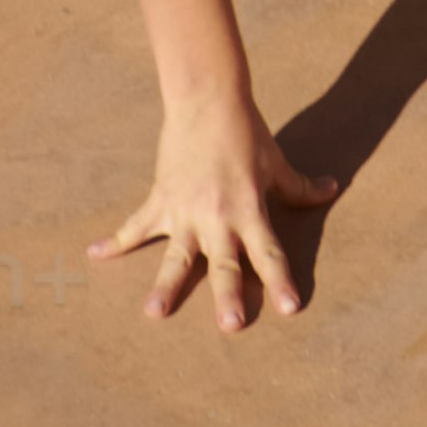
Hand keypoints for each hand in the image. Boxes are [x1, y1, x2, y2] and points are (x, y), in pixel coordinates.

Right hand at [97, 100, 335, 334]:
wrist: (209, 99)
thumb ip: (300, 186)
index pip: (270, 252)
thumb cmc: (247, 133)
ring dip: (165, 284)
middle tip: (230, 327)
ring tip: (154, 313)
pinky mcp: (161, 200)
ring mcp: (186, 211)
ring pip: (176, 256)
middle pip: (225, 263)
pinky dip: (113, 242)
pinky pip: (135, 226)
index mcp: (249, 209)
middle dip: (227, 296)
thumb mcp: (276, 163)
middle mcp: (218, 217)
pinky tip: (93, 255)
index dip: (280, 281)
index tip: (290, 309)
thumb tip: (333, 189)